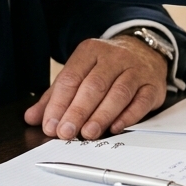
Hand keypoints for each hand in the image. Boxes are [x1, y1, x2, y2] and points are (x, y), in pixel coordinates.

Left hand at [23, 35, 168, 139]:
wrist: (145, 52)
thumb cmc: (106, 68)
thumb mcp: (79, 73)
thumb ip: (55, 96)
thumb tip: (32, 117)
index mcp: (91, 51)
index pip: (71, 78)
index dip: (59, 104)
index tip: (51, 125)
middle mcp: (114, 58)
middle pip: (94, 85)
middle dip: (78, 111)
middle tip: (66, 133)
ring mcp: (136, 70)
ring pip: (119, 93)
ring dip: (102, 115)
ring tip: (88, 133)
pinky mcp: (153, 85)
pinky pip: (141, 101)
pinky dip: (128, 116)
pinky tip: (116, 127)